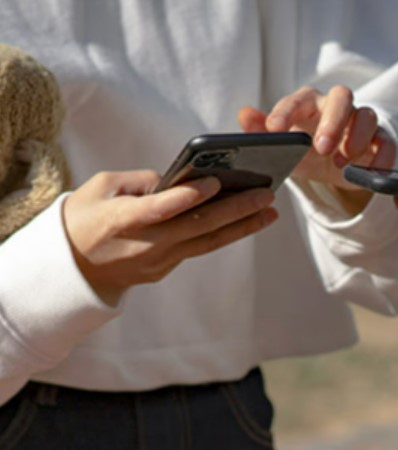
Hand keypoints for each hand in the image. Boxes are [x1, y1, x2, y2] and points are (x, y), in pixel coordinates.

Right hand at [63, 171, 277, 304]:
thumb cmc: (87, 216)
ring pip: (207, 242)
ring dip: (243, 226)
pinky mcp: (166, 268)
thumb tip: (183, 180)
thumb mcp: (102, 187)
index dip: (187, 197)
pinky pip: (200, 248)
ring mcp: (158, 261)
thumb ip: (143, 181)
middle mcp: (144, 244)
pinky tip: (248, 219)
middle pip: (196, 226)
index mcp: (121, 220)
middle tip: (266, 193)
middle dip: (235, 209)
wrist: (73, 267)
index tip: (214, 183)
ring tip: (270, 210)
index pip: (158, 209)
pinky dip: (226, 233)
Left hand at [237, 86, 396, 212]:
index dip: (286, 111)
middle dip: (333, 121)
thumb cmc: (303, 149)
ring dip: (356, 138)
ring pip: (367, 116)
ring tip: (340, 162)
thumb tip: (244, 114)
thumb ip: (260, 130)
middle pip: (342, 97)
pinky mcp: (379, 141)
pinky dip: (382, 158)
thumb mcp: (282, 145)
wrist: (330, 166)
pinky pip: (387, 143)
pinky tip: (371, 173)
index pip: (299, 99)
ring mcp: (361, 122)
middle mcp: (337, 107)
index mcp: (309, 104)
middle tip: (321, 147)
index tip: (274, 129)